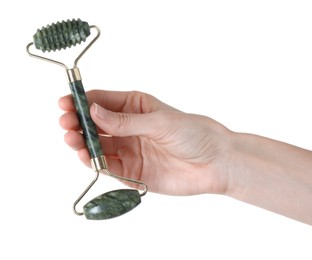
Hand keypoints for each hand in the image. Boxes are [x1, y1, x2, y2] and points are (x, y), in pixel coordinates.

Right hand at [59, 90, 233, 194]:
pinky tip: (87, 156)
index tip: (66, 104)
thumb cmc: (194, 134)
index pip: (102, 102)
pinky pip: (107, 165)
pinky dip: (94, 162)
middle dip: (78, 122)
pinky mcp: (132, 171)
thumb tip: (93, 111)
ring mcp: (129, 149)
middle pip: (95, 124)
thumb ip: (125, 121)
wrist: (214, 164)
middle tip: (66, 123)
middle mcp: (129, 127)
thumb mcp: (159, 122)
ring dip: (82, 142)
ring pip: (97, 145)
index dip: (82, 102)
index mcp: (135, 107)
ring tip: (72, 140)